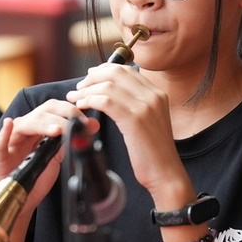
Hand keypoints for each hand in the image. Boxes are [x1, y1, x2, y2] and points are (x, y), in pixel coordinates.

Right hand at [0, 100, 97, 206]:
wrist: (22, 197)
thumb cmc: (37, 176)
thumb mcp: (57, 158)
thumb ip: (68, 143)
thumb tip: (89, 128)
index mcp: (40, 127)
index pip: (55, 110)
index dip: (72, 111)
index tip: (89, 121)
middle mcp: (26, 129)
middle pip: (43, 112)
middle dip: (62, 114)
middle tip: (78, 123)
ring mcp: (12, 140)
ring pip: (26, 124)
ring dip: (43, 124)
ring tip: (57, 129)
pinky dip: (4, 132)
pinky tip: (9, 124)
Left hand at [66, 63, 189, 203]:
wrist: (166, 172)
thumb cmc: (153, 151)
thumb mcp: (149, 120)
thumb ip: (136, 104)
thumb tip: (112, 94)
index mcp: (157, 93)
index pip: (126, 70)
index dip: (103, 70)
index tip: (90, 78)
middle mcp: (153, 95)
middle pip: (116, 72)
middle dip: (93, 77)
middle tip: (79, 87)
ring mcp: (145, 106)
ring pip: (108, 85)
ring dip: (87, 90)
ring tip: (76, 98)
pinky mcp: (134, 120)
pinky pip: (106, 102)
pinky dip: (90, 100)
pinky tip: (82, 106)